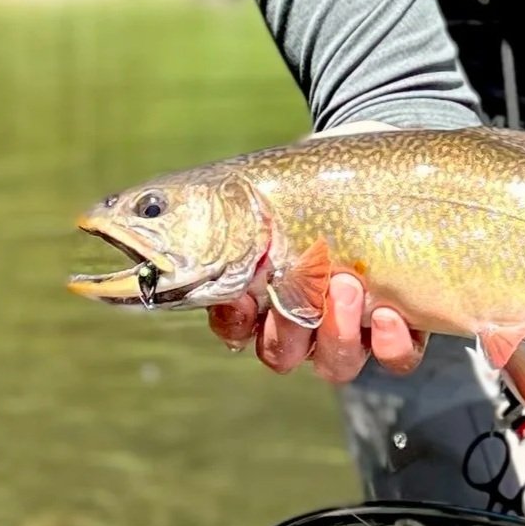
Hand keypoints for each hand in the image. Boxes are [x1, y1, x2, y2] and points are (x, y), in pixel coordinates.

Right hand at [207, 118, 427, 381]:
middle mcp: (303, 318)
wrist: (383, 162)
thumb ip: (216, 209)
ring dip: (339, 331)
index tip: (245, 293)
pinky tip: (389, 313)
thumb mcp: (265, 183)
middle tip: (313, 278)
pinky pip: (394, 357)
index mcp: (262, 289)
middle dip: (291, 324)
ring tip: (350, 285)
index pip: (235, 326)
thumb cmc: (317, 172)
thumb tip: (122, 212)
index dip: (235, 321)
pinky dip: (390, 343)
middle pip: (282, 353)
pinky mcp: (402, 325)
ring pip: (333, 364)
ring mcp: (353, 326)